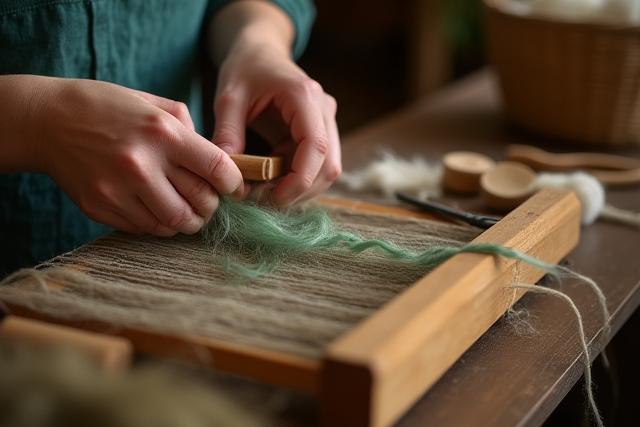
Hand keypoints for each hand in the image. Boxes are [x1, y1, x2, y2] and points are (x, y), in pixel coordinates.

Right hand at [34, 78, 243, 235]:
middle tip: (207, 201)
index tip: (233, 187)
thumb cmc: (106, 107)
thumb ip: (188, 130)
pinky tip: (155, 209)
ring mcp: (119, 189)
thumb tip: (216, 160)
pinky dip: (159, 224)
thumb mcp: (153, 103)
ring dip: (187, 221)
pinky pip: (145, 229)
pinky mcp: (101, 207)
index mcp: (163, 132)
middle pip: (200, 204)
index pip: (218, 169)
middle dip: (212, 207)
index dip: (234, 183)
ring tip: (184, 209)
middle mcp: (143, 163)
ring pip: (174, 224)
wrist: (46, 120)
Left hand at [213, 43, 340, 205]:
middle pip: (328, 166)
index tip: (272, 198)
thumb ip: (227, 133)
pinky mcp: (321, 134)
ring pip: (326, 171)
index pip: (316, 146)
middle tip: (261, 201)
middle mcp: (324, 110)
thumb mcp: (228, 97)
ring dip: (299, 190)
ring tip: (263, 195)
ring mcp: (326, 123)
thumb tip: (227, 176)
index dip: (299, 180)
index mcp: (304, 96)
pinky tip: (270, 184)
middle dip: (298, 191)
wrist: (261, 52)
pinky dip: (296, 182)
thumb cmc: (245, 69)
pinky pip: (316, 167)